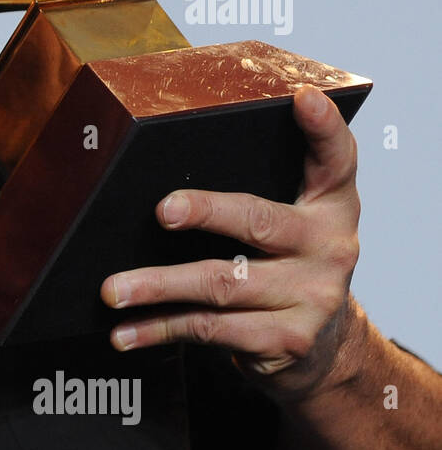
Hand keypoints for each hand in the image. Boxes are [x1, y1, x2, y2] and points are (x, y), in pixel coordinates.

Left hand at [100, 86, 363, 401]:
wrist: (324, 351)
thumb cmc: (284, 267)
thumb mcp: (288, 225)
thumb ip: (253, 193)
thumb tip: (158, 178)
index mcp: (331, 205)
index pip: (336, 158)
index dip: (323, 127)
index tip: (303, 98)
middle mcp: (330, 247)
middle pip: (259, 221)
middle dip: (206, 212)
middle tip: (162, 210)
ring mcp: (311, 297)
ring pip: (221, 284)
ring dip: (158, 286)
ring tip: (113, 289)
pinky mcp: (286, 340)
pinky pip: (209, 329)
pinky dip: (160, 328)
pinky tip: (125, 332)